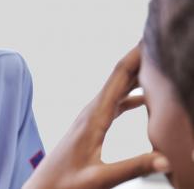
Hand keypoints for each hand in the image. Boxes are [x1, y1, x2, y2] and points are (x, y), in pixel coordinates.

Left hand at [23, 45, 169, 188]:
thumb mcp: (100, 179)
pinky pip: (114, 103)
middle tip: (160, 44)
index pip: (119, 77)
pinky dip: (129, 95)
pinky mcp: (91, 125)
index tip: (151, 37)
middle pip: (119, 77)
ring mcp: (91, 117)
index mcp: (94, 116)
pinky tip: (142, 98)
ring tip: (156, 66)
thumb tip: (167, 159)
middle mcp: (92, 110)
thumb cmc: (66, 184)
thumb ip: (133, 168)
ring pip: (117, 89)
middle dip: (140, 59)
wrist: (44, 188)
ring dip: (136, 76)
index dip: (136, 56)